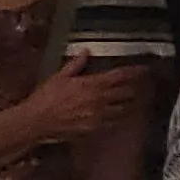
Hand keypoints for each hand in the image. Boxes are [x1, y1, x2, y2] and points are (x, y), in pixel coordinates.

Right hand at [24, 58, 148, 144]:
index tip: (142, 70)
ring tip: (127, 102)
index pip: (119, 76)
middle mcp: (100, 99)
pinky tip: (114, 117)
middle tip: (135, 86)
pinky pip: (113, 123)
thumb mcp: (58, 77)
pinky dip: (116, 118)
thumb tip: (85, 52)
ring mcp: (100, 115)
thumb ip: (75, 65)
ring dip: (126, 104)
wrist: (37, 121)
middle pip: (126, 93)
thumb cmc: (45, 97)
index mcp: (92, 84)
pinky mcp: (96, 128)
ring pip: (123, 109)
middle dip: (132, 89)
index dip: (133, 72)